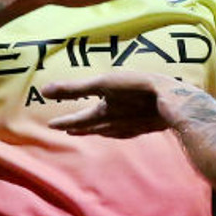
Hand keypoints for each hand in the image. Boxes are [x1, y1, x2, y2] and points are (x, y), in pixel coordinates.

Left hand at [43, 71, 185, 138]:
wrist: (172, 102)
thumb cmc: (136, 89)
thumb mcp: (102, 83)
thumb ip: (74, 88)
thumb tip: (43, 91)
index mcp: (101, 114)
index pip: (77, 120)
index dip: (63, 121)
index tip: (51, 125)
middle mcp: (113, 125)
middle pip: (91, 128)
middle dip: (78, 128)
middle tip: (66, 129)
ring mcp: (130, 128)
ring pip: (107, 131)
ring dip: (95, 131)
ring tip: (90, 130)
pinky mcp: (144, 127)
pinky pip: (123, 132)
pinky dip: (114, 131)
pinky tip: (120, 129)